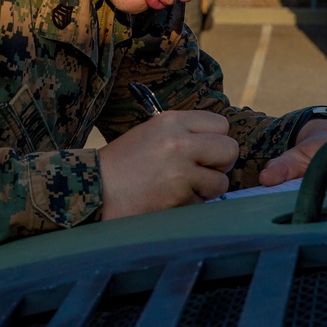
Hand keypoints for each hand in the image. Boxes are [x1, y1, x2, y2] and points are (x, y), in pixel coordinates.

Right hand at [97, 111, 238, 219]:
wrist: (96, 189)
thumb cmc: (123, 162)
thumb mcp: (151, 132)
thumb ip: (184, 132)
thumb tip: (217, 141)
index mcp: (172, 121)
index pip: (221, 124)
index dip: (216, 139)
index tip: (206, 150)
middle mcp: (180, 142)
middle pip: (230, 149)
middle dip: (221, 163)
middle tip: (204, 170)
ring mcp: (181, 171)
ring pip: (221, 181)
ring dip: (207, 188)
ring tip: (183, 187)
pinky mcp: (179, 197)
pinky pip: (203, 203)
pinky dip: (191, 205)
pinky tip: (170, 200)